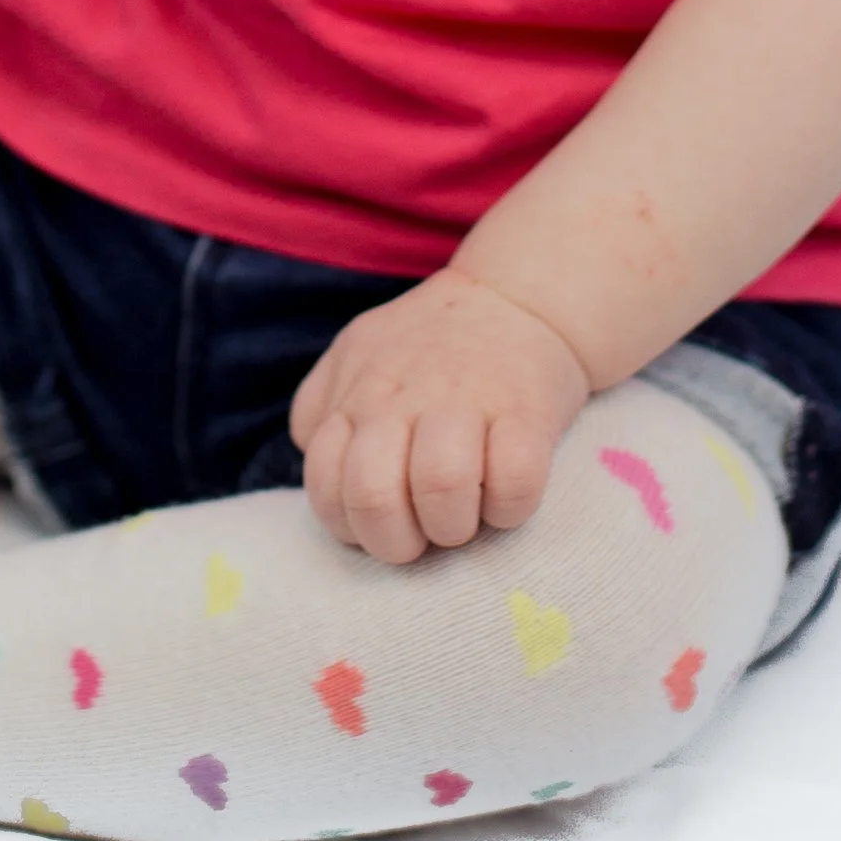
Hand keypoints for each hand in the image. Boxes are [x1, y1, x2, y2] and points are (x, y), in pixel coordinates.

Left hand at [287, 270, 593, 564]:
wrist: (516, 297)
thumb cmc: (430, 344)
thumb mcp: (357, 354)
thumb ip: (322, 404)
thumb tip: (313, 454)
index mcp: (358, 393)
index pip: (325, 485)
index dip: (350, 527)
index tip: (382, 522)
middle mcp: (402, 397)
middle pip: (374, 496)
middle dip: (396, 542)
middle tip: (421, 534)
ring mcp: (466, 401)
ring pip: (441, 489)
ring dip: (451, 527)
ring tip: (464, 517)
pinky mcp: (527, 411)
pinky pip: (514, 483)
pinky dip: (508, 509)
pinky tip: (504, 498)